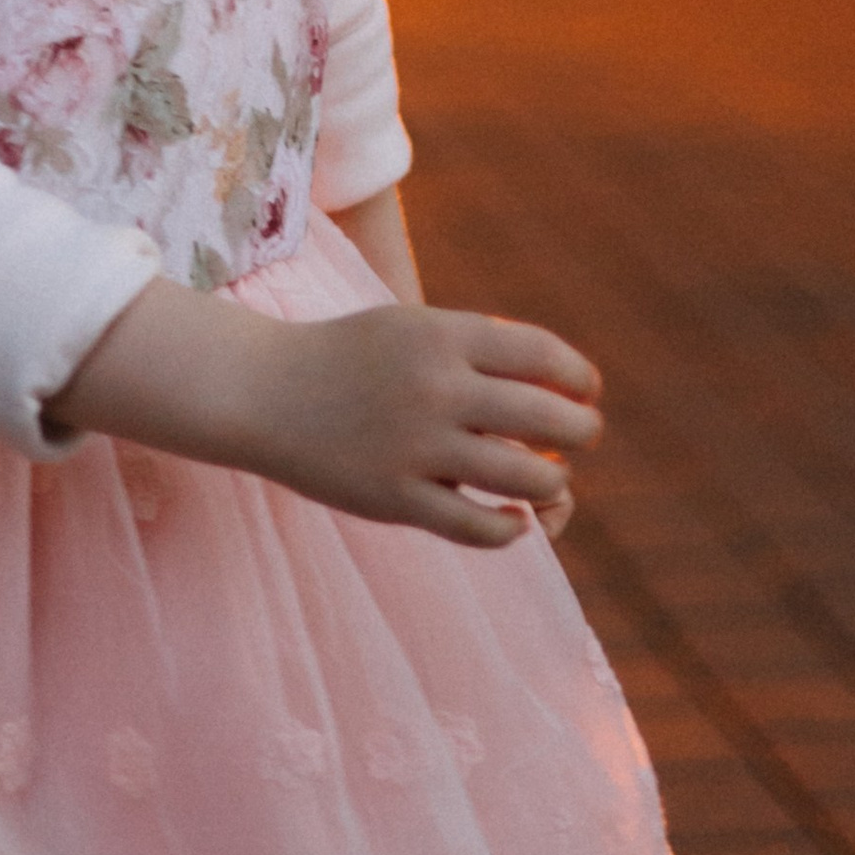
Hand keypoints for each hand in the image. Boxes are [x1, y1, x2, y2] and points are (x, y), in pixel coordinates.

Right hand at [47, 281, 601, 549]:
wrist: (266, 391)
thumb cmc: (352, 356)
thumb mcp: (415, 328)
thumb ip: (479, 348)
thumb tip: (560, 383)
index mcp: (443, 337)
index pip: (543, 355)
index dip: (579, 375)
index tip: (587, 389)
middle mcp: (437, 389)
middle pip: (547, 418)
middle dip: (582, 430)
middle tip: (583, 435)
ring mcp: (417, 448)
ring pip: (523, 476)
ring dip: (553, 481)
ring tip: (551, 479)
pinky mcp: (397, 499)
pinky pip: (480, 526)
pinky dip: (512, 527)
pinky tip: (515, 519)